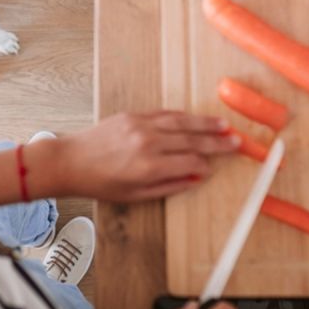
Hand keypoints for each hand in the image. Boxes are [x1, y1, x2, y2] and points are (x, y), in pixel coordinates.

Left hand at [58, 111, 239, 200]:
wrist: (71, 161)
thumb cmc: (100, 183)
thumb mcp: (135, 194)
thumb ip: (168, 186)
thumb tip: (194, 178)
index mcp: (149, 167)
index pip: (190, 163)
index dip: (204, 167)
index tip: (212, 169)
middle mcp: (148, 143)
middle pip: (191, 141)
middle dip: (217, 142)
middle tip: (237, 142)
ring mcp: (141, 126)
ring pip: (182, 122)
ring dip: (205, 124)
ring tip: (224, 126)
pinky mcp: (133, 115)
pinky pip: (165, 114)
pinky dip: (183, 116)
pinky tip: (196, 119)